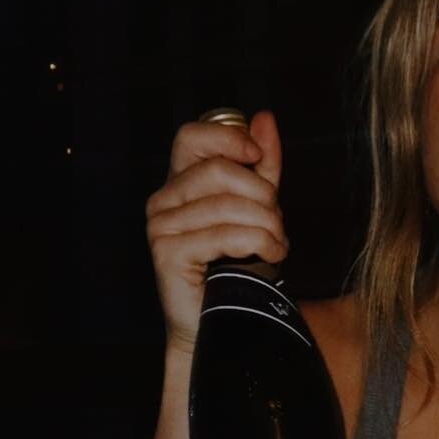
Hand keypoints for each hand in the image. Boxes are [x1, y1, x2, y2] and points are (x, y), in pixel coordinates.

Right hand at [146, 110, 286, 354]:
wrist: (223, 320)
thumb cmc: (237, 264)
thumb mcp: (256, 206)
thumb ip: (260, 165)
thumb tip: (264, 118)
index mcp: (179, 181)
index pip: (193, 135)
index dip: (228, 138)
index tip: (256, 156)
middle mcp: (163, 199)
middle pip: (219, 170)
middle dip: (262, 195)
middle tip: (278, 223)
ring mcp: (160, 226)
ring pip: (227, 205)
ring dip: (267, 225)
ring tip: (277, 244)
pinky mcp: (167, 253)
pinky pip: (224, 234)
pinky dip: (259, 243)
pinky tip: (272, 256)